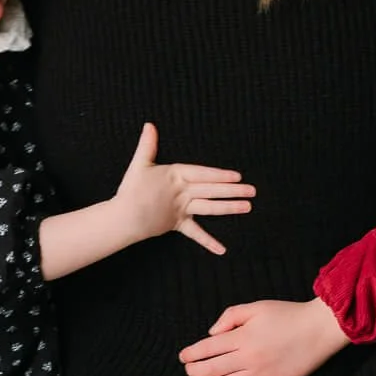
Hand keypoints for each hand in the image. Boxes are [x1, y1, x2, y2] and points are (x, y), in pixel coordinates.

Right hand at [115, 123, 254, 256]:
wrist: (124, 217)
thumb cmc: (132, 189)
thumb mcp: (139, 164)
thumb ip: (148, 145)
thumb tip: (149, 125)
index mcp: (176, 176)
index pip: (202, 174)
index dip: (220, 175)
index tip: (237, 176)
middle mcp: (182, 193)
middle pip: (211, 190)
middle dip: (233, 190)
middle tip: (252, 191)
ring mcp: (182, 209)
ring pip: (209, 208)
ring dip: (229, 207)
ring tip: (247, 207)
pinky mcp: (178, 224)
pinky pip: (195, 234)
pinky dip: (208, 242)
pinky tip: (223, 250)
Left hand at [179, 296, 347, 375]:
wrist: (318, 330)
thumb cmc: (287, 314)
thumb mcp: (256, 307)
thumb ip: (230, 316)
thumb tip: (212, 334)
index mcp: (243, 337)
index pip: (208, 349)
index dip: (191, 353)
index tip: (183, 356)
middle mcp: (249, 358)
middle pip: (212, 369)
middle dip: (194, 371)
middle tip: (187, 371)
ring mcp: (261, 374)